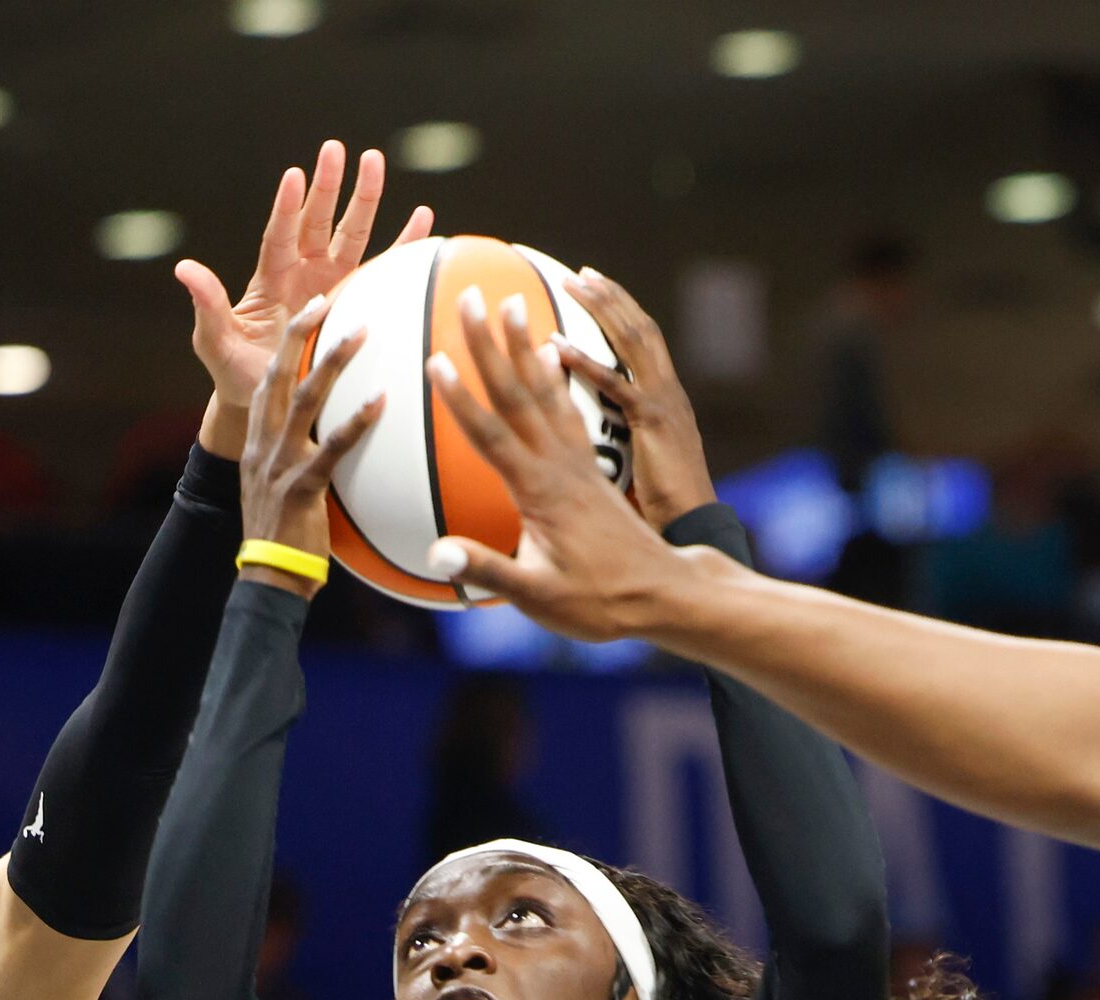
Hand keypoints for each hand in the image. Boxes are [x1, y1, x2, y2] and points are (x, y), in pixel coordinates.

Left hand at [175, 140, 432, 457]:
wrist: (271, 402)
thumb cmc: (237, 374)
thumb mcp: (215, 342)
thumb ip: (207, 306)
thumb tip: (183, 269)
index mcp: (270, 279)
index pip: (279, 235)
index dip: (286, 208)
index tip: (294, 175)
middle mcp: (303, 273)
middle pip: (318, 221)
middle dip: (329, 185)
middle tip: (337, 149)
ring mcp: (332, 284)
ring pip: (352, 234)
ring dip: (365, 199)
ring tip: (375, 160)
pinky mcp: (358, 300)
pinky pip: (385, 267)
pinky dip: (404, 243)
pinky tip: (423, 218)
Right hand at [237, 298, 380, 595]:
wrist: (269, 578)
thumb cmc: (289, 532)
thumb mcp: (288, 481)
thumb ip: (309, 450)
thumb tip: (339, 431)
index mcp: (261, 438)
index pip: (271, 375)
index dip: (290, 338)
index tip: (314, 306)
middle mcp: (265, 442)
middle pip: (280, 374)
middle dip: (302, 332)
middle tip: (330, 298)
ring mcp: (280, 463)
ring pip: (304, 400)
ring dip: (333, 363)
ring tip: (363, 332)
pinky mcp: (300, 489)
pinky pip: (330, 450)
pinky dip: (356, 423)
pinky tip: (381, 402)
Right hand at [421, 288, 722, 640]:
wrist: (664, 597)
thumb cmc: (600, 604)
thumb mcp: (539, 598)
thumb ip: (488, 572)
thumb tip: (437, 555)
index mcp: (541, 492)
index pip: (493, 435)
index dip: (461, 399)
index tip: (435, 359)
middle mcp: (561, 467)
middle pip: (519, 394)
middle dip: (491, 345)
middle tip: (472, 295)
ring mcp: (579, 464)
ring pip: (548, 392)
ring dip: (526, 345)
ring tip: (516, 302)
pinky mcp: (592, 468)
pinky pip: (570, 410)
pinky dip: (557, 378)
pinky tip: (552, 354)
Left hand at [557, 269, 715, 528]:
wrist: (695, 527)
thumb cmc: (668, 506)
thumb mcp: (649, 460)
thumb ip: (629, 436)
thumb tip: (600, 430)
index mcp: (669, 399)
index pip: (648, 340)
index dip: (624, 310)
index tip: (597, 285)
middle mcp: (670, 392)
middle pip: (641, 328)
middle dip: (611, 297)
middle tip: (581, 272)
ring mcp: (664, 403)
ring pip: (634, 341)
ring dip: (602, 310)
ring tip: (573, 285)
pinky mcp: (653, 423)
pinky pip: (616, 384)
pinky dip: (585, 363)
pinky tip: (556, 346)